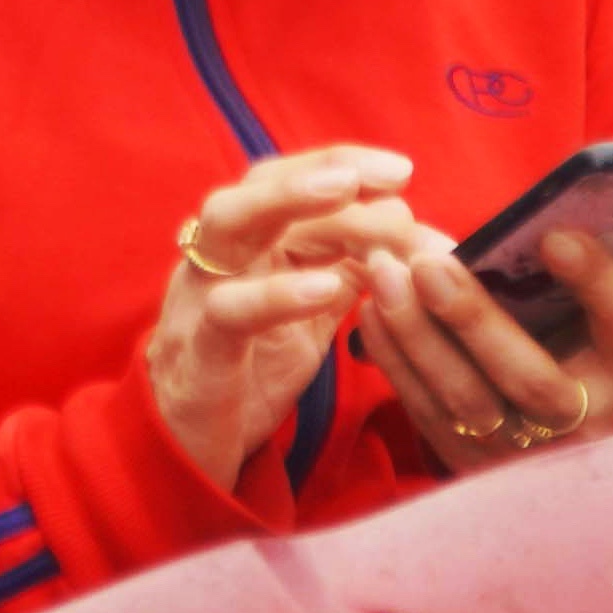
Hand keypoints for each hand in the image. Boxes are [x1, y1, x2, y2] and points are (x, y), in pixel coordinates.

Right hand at [142, 146, 427, 492]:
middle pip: (256, 186)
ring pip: (227, 223)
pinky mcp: (198, 350)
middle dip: (320, 169)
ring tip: (346, 192)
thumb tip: (424, 238)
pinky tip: (328, 288)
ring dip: (287, 198)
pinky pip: (229, 311)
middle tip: (386, 176)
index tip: (401, 171)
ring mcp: (199, 296)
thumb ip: (353, 268)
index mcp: (246, 244)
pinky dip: (277, 294)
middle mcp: (218, 256)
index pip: (286, 180)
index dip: (342, 166)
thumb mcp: (309, 311)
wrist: (188, 446)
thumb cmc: (252, 368)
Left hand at [355, 203, 612, 475]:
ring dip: (418, 335)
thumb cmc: (599, 341)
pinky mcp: (469, 460)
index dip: (594, 280)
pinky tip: (371, 308)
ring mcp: (523, 451)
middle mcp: (583, 419)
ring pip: (466, 400)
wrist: (570, 430)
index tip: (553, 233)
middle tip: (426, 258)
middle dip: (474, 319)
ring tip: (384, 271)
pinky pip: (424, 412)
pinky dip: (394, 360)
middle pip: (529, 378)